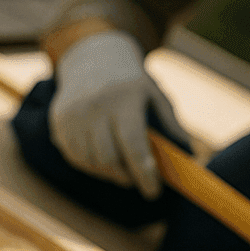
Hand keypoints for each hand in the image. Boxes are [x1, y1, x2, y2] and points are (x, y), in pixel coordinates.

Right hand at [48, 30, 185, 198]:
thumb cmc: (130, 83)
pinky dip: (91, 166)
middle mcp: (95, 106)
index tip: (153, 192)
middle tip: (137, 178)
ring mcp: (73, 115)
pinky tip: (102, 160)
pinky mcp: (58, 122)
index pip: (133, 145)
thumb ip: (171, 126)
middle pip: (109, 158)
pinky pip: (74, 157)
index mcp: (123, 99)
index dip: (144, 173)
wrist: (92, 58)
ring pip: (91, 161)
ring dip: (109, 173)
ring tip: (121, 169)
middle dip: (126, 176)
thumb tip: (190, 156)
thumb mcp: (154, 96)